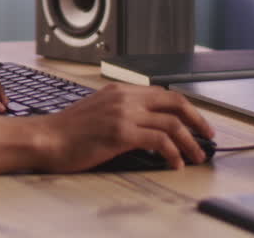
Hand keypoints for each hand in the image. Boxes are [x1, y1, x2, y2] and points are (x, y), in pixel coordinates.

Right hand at [36, 83, 213, 170]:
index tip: (197, 123)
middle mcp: (124, 98)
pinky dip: (173, 153)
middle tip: (208, 136)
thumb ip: (122, 112)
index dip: (186, 108)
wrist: (46, 138)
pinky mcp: (120, 133)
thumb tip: (147, 127)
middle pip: (174, 102)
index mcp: (120, 90)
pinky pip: (158, 140)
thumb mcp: (98, 112)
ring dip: (189, 142)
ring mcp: (123, 114)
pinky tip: (175, 163)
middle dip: (197, 120)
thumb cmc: (68, 131)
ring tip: (196, 156)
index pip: (163, 93)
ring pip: (171, 123)